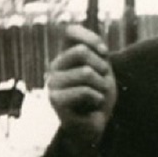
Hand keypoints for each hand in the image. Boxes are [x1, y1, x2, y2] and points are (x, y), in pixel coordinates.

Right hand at [47, 24, 117, 156]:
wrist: (97, 124)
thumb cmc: (100, 94)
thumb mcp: (102, 68)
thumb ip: (96, 50)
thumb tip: (91, 42)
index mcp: (64, 57)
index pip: (72, 32)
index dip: (92, 39)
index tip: (104, 53)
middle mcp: (54, 68)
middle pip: (82, 52)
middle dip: (101, 67)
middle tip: (103, 82)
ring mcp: (53, 85)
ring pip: (86, 72)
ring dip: (101, 86)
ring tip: (98, 96)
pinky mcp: (57, 101)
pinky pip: (85, 91)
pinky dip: (97, 98)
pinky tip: (93, 106)